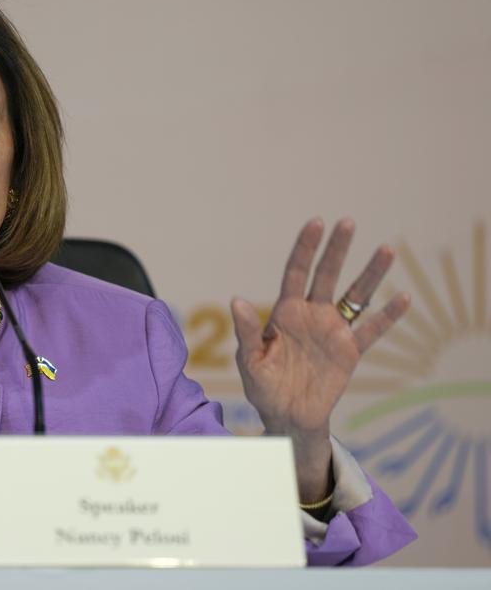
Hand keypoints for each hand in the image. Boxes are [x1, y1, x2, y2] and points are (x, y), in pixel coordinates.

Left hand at [229, 218, 409, 500]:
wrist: (286, 416)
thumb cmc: (263, 386)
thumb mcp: (250, 359)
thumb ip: (248, 331)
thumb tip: (236, 301)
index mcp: (285, 312)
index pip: (296, 272)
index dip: (305, 248)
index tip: (316, 224)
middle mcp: (311, 315)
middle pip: (326, 275)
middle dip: (336, 250)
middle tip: (348, 223)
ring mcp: (333, 331)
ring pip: (355, 296)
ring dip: (371, 275)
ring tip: (387, 249)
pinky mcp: (349, 352)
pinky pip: (372, 330)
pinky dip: (387, 316)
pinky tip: (403, 299)